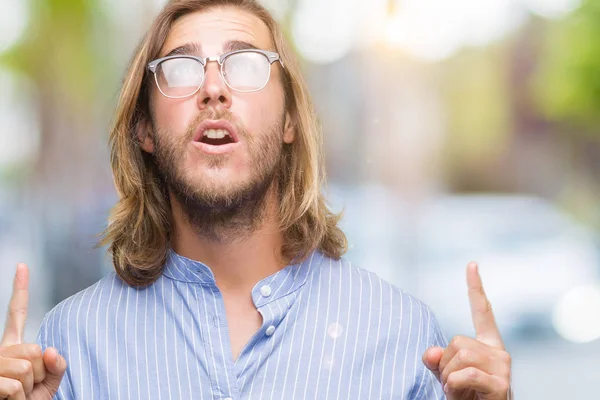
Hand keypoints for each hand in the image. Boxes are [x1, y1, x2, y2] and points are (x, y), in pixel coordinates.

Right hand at [0, 263, 66, 398]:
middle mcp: (0, 351)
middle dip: (39, 372)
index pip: (17, 314)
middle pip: (34, 349)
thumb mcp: (49, 383)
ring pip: (26, 368)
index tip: (23, 265)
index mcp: (14, 347)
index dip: (20, 288)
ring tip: (19, 395)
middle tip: (28, 387)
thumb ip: (56, 365)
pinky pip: (15, 386)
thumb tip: (49, 349)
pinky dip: (20, 398)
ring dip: (29, 387)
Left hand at [422, 262, 511, 399]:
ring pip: (460, 355)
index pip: (482, 311)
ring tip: (457, 389)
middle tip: (451, 381)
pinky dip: (455, 384)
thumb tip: (430, 352)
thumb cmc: (465, 396)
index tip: (472, 264)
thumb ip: (436, 359)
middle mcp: (499, 352)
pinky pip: (468, 373)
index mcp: (487, 345)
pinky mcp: (502, 384)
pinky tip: (460, 393)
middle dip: (445, 363)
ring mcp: (503, 367)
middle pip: (457, 341)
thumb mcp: (446, 375)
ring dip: (448, 376)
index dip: (475, 288)